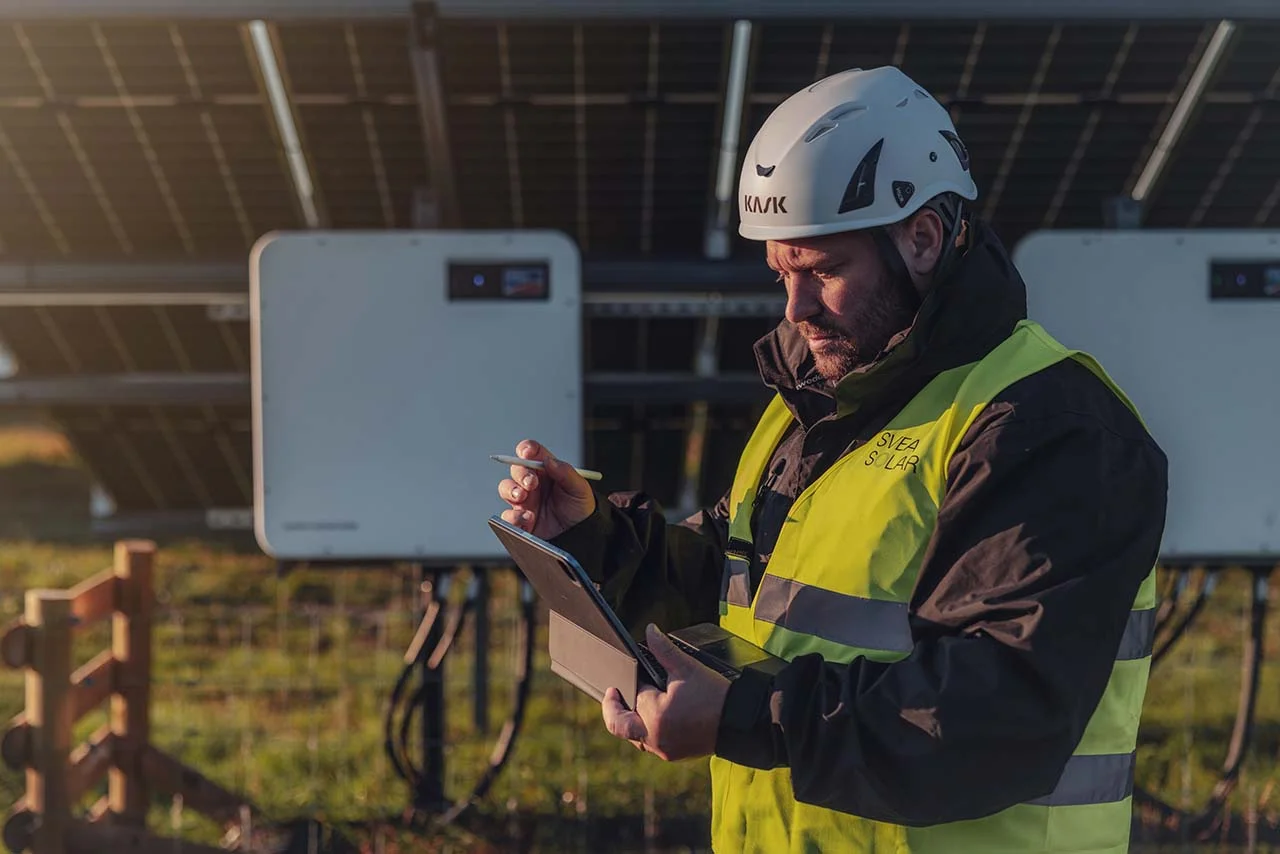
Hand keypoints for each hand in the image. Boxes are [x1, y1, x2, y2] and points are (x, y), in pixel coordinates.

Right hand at [498, 439, 596, 539]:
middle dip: (521, 473)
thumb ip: (566, 472)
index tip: (526, 453)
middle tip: (531, 483)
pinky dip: (513, 515)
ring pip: (506, 488)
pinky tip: (527, 518)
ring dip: (511, 490)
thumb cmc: (580, 508)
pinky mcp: (520, 519)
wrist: (580, 535)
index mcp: (547, 471)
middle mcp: (533, 484)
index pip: (532, 453)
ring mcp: (525, 500)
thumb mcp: (580, 489)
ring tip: (523, 497)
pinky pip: (507, 515)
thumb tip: (550, 461)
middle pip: (517, 468)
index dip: (526, 449)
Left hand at [601, 624, 731, 761]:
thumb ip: (664, 649)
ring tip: (633, 705)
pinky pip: (649, 744)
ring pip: (633, 736)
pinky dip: (646, 731)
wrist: (739, 722)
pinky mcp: (672, 754)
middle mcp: (654, 736)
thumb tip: (650, 630)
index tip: (631, 677)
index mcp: (654, 714)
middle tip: (612, 694)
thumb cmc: (715, 695)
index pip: (633, 694)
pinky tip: (654, 718)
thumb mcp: (687, 668)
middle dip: (613, 708)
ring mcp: (662, 748)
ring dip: (631, 721)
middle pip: (620, 724)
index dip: (634, 682)